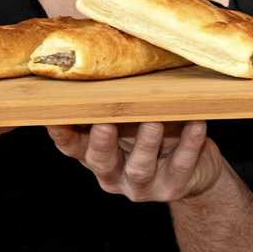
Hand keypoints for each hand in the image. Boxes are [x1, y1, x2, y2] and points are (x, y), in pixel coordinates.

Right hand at [47, 121, 224, 201]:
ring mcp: (143, 186)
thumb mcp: (133, 123)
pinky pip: (180, 165)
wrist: (198, 170)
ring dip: (145, 143)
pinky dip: (188, 144)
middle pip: (101, 161)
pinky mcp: (173, 188)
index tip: (54, 115)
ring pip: (140, 168)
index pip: (73, 147)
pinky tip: (196, 124)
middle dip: (102, 142)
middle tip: (105, 123)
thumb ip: (118, 106)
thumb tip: (101, 63)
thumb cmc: (158, 136)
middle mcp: (115, 175)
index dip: (62, 134)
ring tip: (153, 122)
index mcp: (98, 157)